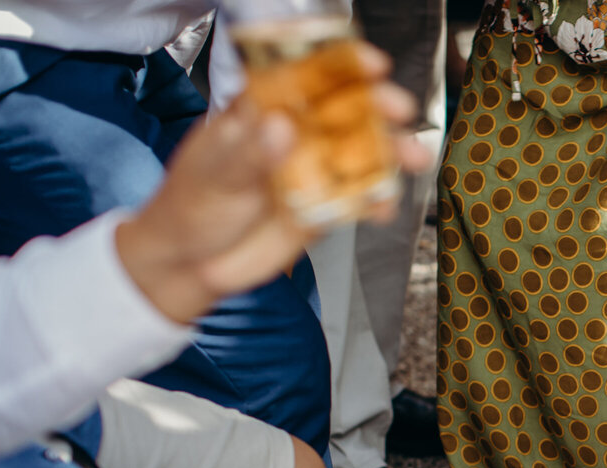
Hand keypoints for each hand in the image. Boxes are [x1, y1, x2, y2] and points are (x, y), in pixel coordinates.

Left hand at [116, 42, 430, 324]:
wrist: (191, 264)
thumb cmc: (190, 206)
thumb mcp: (215, 175)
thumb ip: (249, 154)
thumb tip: (282, 128)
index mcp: (263, 109)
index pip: (306, 75)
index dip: (341, 65)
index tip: (369, 64)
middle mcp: (295, 134)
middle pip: (345, 110)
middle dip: (377, 107)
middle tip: (398, 110)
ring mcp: (314, 170)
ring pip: (361, 153)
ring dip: (392, 153)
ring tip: (415, 157)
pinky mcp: (326, 207)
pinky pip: (360, 199)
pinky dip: (378, 202)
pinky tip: (384, 207)